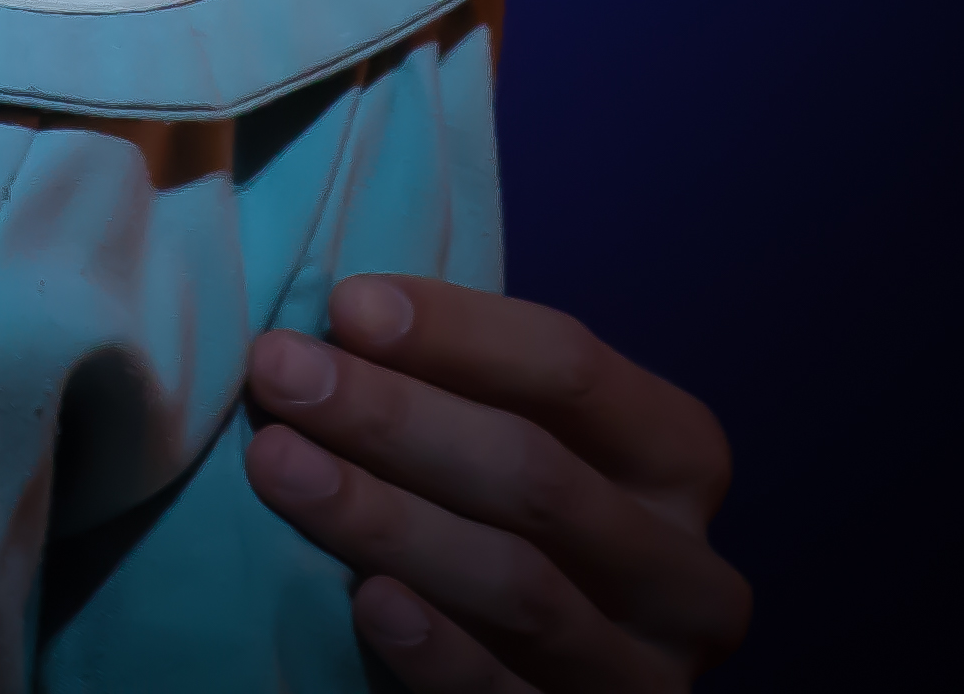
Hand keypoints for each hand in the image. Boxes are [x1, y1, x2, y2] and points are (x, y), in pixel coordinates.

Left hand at [245, 276, 747, 685]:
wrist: (541, 669)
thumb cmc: (512, 516)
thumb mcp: (517, 438)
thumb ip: (462, 383)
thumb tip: (343, 310)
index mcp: (678, 459)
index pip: (573, 371)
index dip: (457, 332)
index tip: (344, 305)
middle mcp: (685, 569)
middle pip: (536, 474)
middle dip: (394, 416)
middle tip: (279, 372)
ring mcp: (648, 668)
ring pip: (519, 585)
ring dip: (386, 519)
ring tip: (277, 464)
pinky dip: (438, 649)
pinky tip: (367, 601)